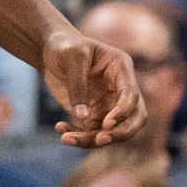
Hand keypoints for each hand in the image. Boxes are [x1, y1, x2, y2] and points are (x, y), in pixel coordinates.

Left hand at [45, 25, 145, 146]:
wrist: (52, 50)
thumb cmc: (65, 47)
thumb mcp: (71, 58)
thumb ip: (77, 85)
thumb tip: (83, 117)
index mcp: (121, 70)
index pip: (131, 96)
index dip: (123, 112)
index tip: (107, 124)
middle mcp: (120, 90)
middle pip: (133, 119)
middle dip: (119, 133)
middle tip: (99, 140)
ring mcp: (109, 104)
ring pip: (111, 131)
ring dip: (92, 140)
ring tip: (67, 138)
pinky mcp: (94, 114)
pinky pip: (91, 132)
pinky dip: (78, 135)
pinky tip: (61, 128)